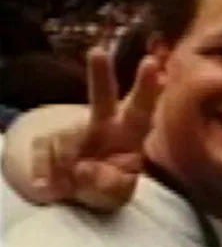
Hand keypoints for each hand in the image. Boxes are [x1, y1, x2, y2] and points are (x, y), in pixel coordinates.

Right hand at [29, 47, 159, 210]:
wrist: (75, 189)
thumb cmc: (108, 183)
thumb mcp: (117, 194)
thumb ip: (110, 184)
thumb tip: (86, 168)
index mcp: (132, 131)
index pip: (143, 108)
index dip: (147, 88)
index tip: (152, 64)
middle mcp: (104, 122)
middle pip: (102, 96)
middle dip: (100, 74)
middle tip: (97, 52)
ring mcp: (73, 128)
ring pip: (65, 142)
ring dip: (68, 168)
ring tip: (74, 183)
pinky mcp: (45, 137)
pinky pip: (43, 156)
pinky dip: (49, 176)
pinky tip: (57, 182)